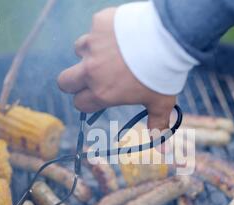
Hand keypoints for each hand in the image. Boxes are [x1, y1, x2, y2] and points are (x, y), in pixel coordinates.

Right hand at [57, 8, 175, 129]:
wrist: (169, 39)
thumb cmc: (163, 75)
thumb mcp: (161, 102)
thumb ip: (157, 124)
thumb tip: (162, 151)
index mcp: (103, 93)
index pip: (80, 103)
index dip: (87, 102)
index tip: (97, 96)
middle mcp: (92, 71)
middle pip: (64, 81)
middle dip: (73, 82)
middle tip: (89, 77)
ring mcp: (93, 46)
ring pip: (79, 51)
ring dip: (90, 53)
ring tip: (112, 52)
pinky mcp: (99, 24)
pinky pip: (95, 28)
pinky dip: (104, 31)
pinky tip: (121, 33)